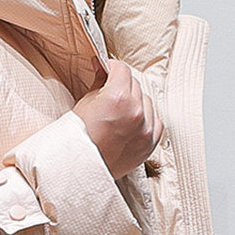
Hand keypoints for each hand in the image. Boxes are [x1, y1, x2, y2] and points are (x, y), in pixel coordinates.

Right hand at [72, 59, 163, 179]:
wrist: (79, 168)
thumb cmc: (78, 138)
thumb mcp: (85, 104)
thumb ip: (98, 82)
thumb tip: (101, 66)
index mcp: (118, 98)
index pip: (122, 69)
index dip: (112, 68)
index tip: (108, 71)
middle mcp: (135, 112)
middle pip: (135, 84)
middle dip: (123, 85)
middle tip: (110, 93)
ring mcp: (145, 130)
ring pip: (147, 102)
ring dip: (136, 102)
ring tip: (120, 112)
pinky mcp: (149, 144)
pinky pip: (156, 122)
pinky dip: (147, 120)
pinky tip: (132, 123)